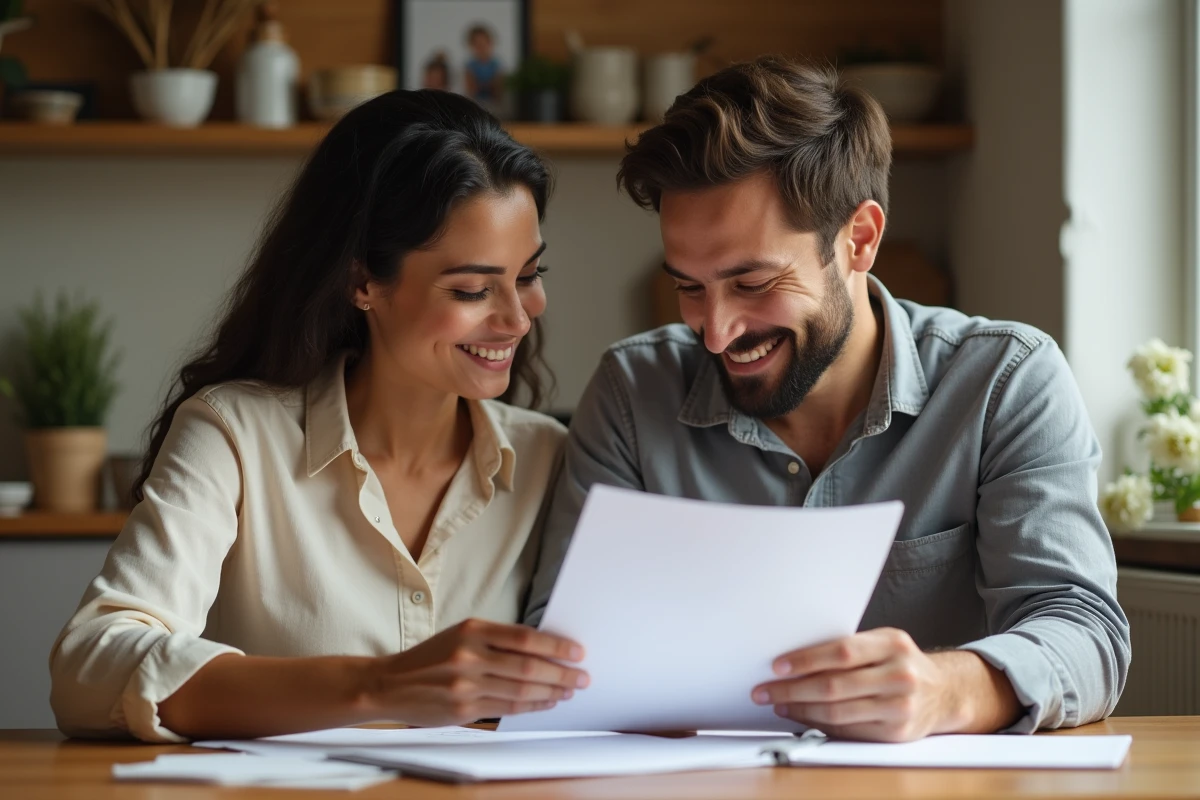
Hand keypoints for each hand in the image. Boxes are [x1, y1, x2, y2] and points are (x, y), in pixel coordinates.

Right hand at [359, 618, 588, 726]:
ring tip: (569, 691)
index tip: (577, 652)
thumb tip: (542, 650)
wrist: (389, 684)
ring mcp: (466, 685)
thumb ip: (496, 641)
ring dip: (551, 692)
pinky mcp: (464, 710)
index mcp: (472, 630)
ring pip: (521, 691)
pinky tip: (546, 703)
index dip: (556, 646)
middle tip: (582, 677)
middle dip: (561, 673)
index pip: (525, 638)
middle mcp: (470, 656)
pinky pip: (507, 709)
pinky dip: (532, 706)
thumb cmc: (429, 658)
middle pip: (529, 667)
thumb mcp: (460, 636)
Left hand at [751, 628, 963, 741]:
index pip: (841, 651)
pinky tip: (804, 718)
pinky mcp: (896, 732)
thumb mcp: (884, 643)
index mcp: (892, 644)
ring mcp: (900, 706)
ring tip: (779, 704)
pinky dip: (820, 725)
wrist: (944, 693)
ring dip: (801, 710)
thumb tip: (796, 658)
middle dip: (792, 689)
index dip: (805, 660)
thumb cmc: (901, 663)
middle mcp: (899, 675)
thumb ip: (849, 648)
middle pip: (834, 685)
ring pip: (838, 711)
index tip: (777, 666)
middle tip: (765, 690)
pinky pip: (849, 730)